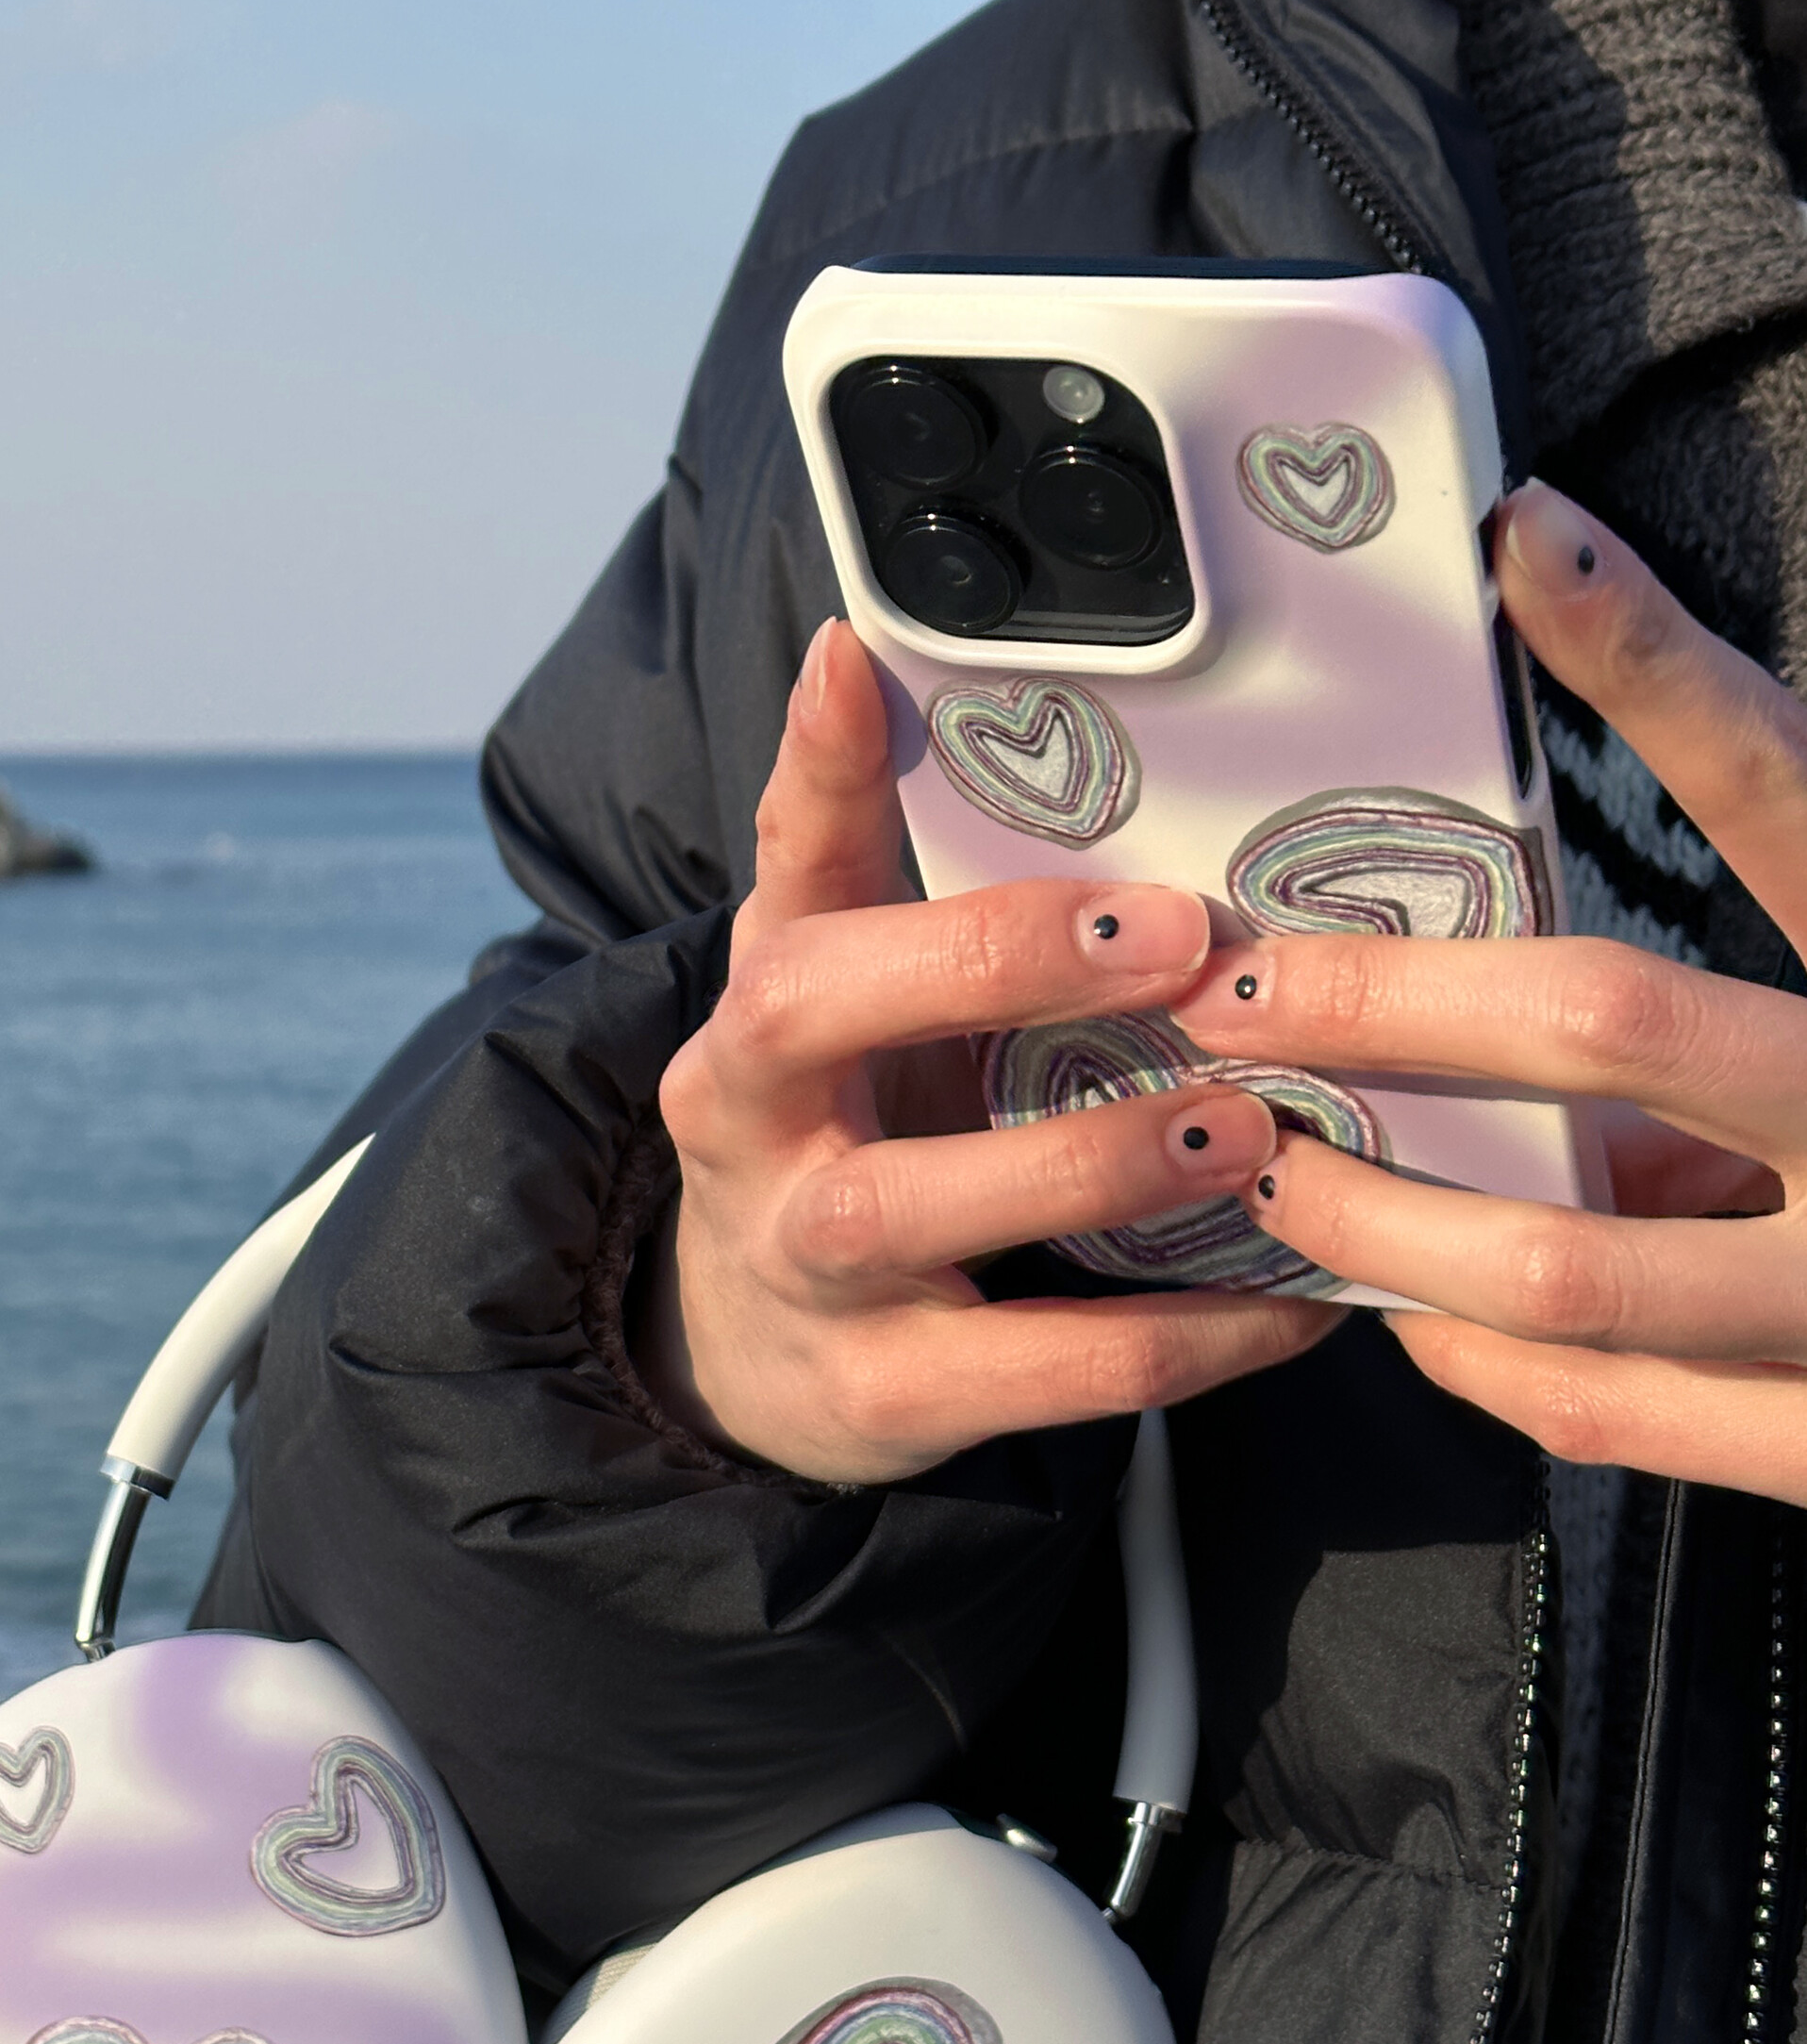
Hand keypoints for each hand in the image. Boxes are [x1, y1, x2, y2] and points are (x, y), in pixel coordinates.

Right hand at [641, 619, 1338, 1483]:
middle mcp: (751, 1126)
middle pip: (813, 1013)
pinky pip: (1044, 1372)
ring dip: (1091, 1162)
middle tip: (1182, 942)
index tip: (911, 685)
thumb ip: (845, 831)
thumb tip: (853, 649)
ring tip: (1245, 1127)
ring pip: (917, 1207)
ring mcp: (809, 1268)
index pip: (779, 870)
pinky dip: (1181, 1339)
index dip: (838, 777)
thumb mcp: (825, 983)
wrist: (749, 1351)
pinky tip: (1294, 1299)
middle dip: (992, 961)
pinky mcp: (885, 1395)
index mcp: (755, 1008)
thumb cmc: (833, 1123)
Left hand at [1170, 479, 1806, 1506]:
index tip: (1528, 545)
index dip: (1653, 665)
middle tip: (1239, 990)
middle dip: (1386, 1003)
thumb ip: (1714, 1024)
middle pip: (1611, 1024)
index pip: (1781, 792)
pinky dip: (1479, 1362)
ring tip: (1276, 1172)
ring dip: (1381, 1219)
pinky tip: (1414, 1321)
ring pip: (1562, 1267)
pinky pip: (1606, 1412)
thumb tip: (1498, 1017)